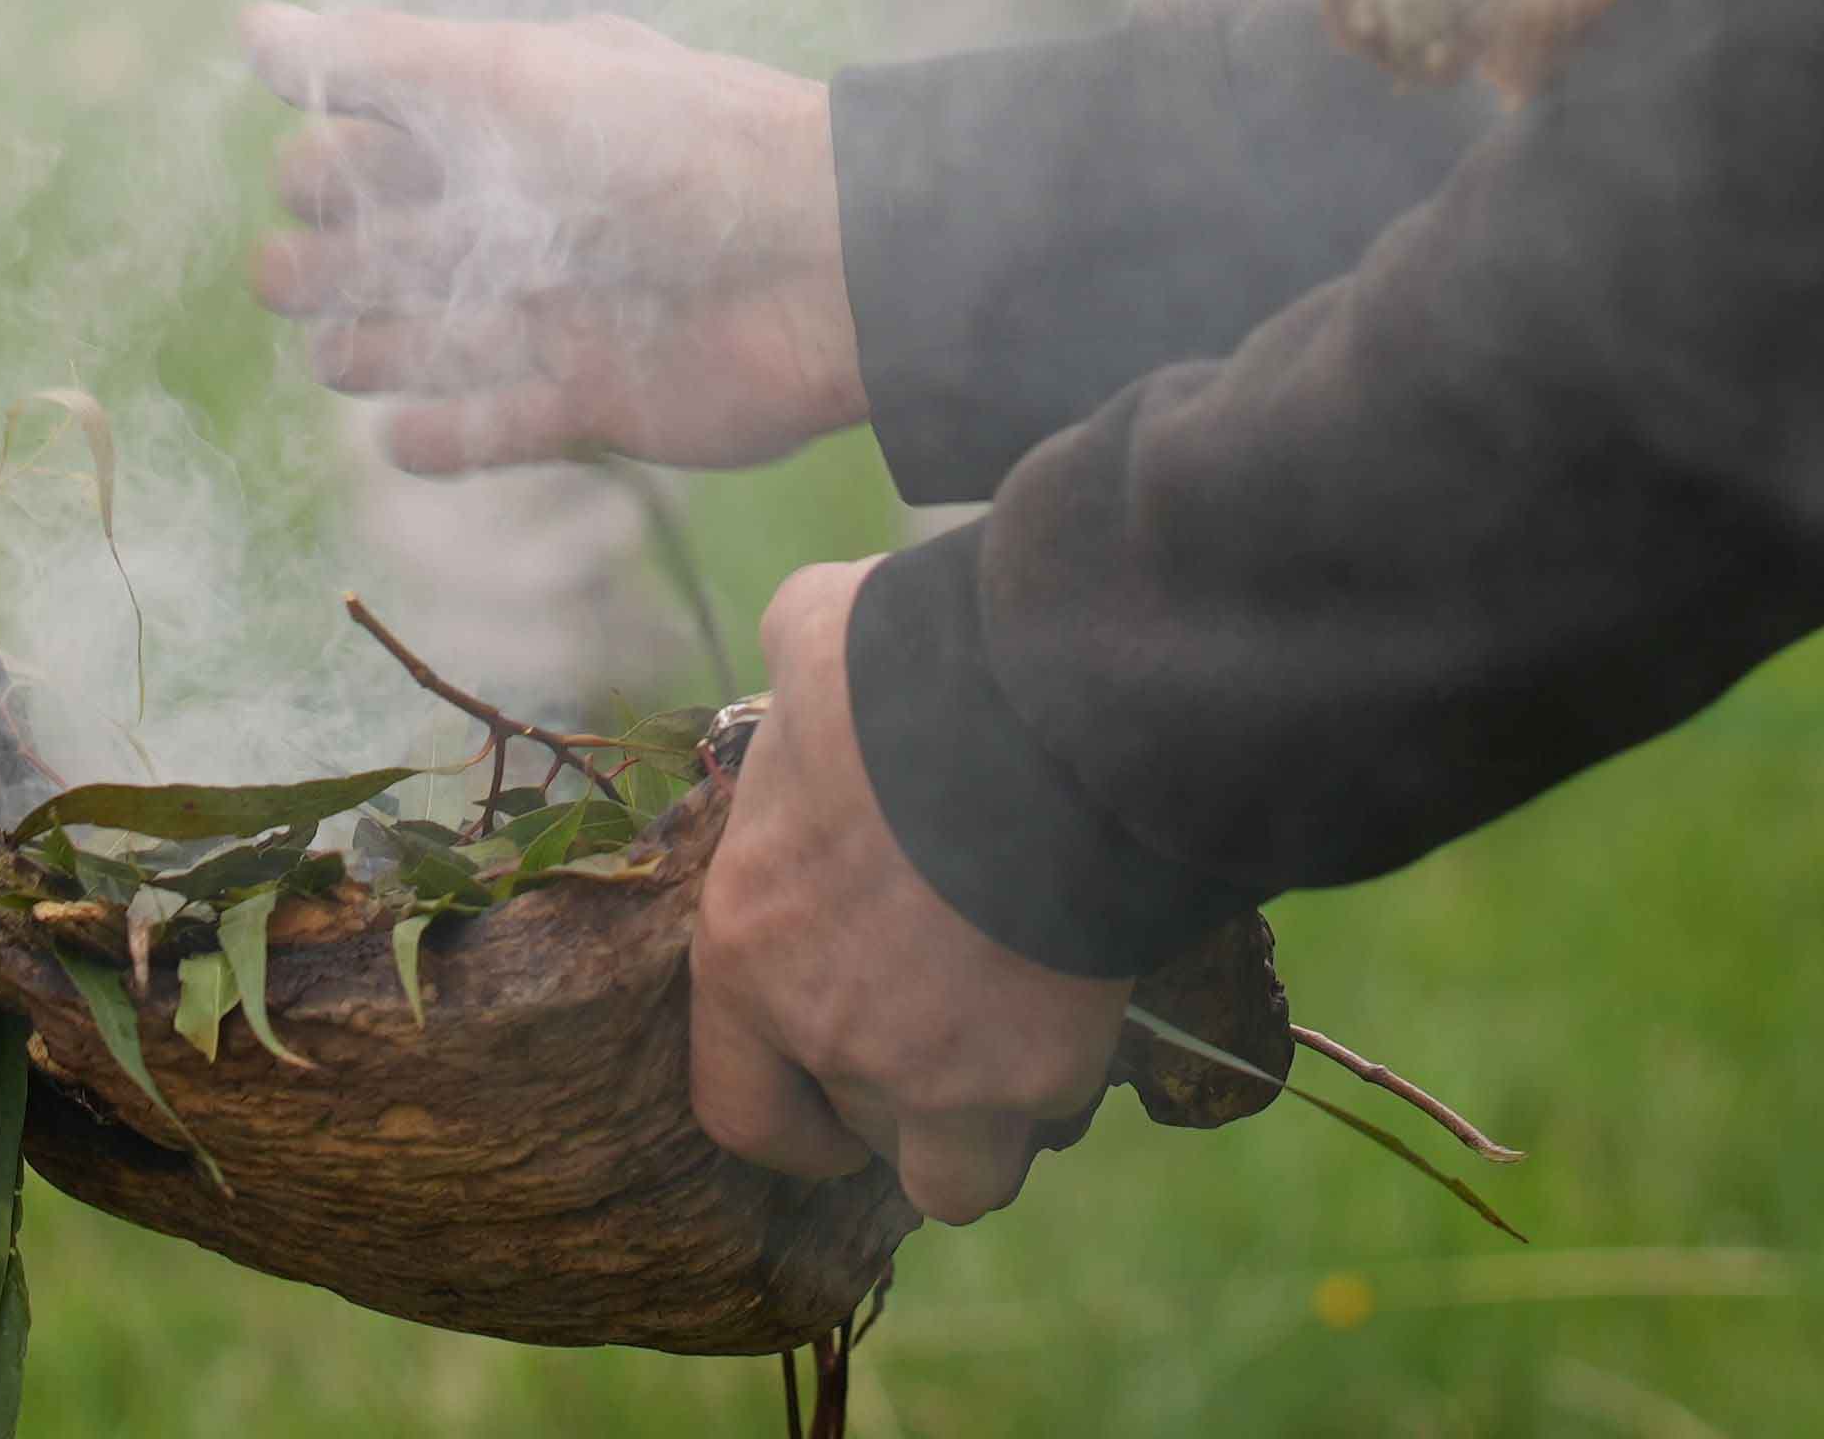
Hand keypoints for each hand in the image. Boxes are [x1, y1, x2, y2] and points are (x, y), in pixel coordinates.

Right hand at [243, 4, 866, 472]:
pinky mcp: (600, 399)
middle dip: (336, 260)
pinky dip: (450, 437)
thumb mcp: (509, 81)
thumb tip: (249, 26)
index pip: (395, 136)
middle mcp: (537, 213)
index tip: (296, 172)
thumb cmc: (659, 147)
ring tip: (331, 353)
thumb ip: (378, 59)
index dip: (336, 154)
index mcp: (519, 119)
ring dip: (379, 347)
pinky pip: (505, 426)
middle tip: (279, 276)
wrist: (818, 262)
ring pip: (443, 337)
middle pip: (405, 243)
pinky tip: (398, 438)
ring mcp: (565, 309)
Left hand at [687, 561, 1134, 1225]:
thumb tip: (810, 658)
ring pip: (960, 1173)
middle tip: (946, 1021)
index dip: (790, 1118)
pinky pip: (1050, 1111)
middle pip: (862, 1132)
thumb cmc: (904, 668)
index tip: (828, 1101)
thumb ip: (796, 690)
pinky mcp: (1038, 1071)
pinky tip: (1084, 997)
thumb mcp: (808, 649)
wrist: (1039, 712)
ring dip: (981, 1122)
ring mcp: (935, 1069)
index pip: (739, 1109)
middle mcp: (827, 1035)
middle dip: (901, 1091)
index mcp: (745, 949)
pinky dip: (1064, 1074)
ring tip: (1016, 1040)